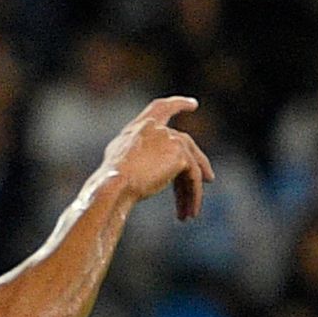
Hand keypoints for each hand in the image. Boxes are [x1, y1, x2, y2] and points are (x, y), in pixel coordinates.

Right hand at [97, 96, 212, 222]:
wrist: (113, 185)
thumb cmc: (108, 180)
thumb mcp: (119, 161)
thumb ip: (135, 154)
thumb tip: (145, 167)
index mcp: (139, 127)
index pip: (162, 107)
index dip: (178, 104)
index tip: (193, 104)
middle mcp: (157, 129)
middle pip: (185, 144)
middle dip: (199, 164)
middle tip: (208, 179)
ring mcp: (171, 140)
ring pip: (192, 165)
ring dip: (192, 190)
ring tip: (191, 211)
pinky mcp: (180, 156)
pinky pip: (193, 178)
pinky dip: (193, 196)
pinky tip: (190, 212)